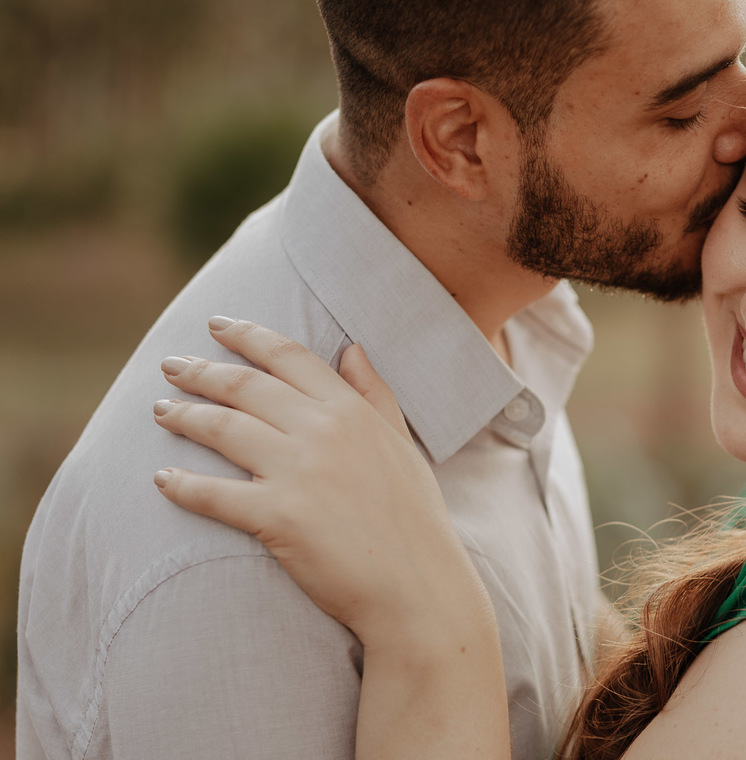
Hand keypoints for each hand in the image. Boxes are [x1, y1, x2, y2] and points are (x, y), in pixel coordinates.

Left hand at [152, 317, 494, 653]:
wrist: (417, 586)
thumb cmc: (414, 518)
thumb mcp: (401, 443)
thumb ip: (374, 393)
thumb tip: (351, 347)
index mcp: (351, 411)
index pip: (288, 356)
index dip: (246, 336)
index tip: (216, 326)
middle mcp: (322, 432)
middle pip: (245, 386)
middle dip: (201, 371)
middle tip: (171, 366)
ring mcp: (298, 473)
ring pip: (222, 429)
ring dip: (183, 416)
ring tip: (161, 411)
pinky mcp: (277, 518)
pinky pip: (214, 495)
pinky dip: (182, 486)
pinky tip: (162, 479)